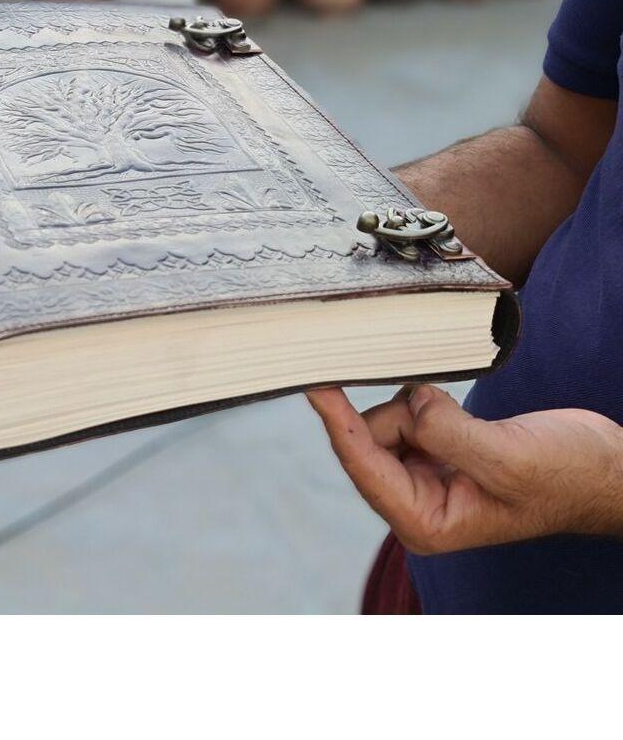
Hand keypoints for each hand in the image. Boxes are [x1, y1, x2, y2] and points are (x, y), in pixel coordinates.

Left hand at [306, 384, 622, 553]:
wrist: (602, 468)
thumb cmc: (566, 476)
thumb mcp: (509, 460)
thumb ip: (449, 435)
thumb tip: (408, 406)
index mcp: (424, 522)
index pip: (363, 466)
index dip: (337, 423)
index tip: (314, 386)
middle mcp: (414, 502)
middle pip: (371, 438)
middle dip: (405, 415)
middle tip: (451, 416)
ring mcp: (421, 475)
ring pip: (389, 419)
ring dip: (422, 407)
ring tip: (471, 425)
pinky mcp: (433, 450)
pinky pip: (408, 412)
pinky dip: (428, 403)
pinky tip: (459, 416)